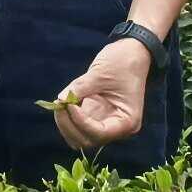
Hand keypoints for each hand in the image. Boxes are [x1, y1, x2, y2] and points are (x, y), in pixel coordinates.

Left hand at [48, 35, 152, 153]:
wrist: (133, 52)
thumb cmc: (122, 62)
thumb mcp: (100, 74)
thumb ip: (80, 88)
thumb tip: (60, 100)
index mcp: (127, 121)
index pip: (99, 134)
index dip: (81, 122)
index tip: (69, 103)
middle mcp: (117, 128)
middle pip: (88, 140)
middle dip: (69, 125)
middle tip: (59, 103)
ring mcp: (106, 123)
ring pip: (81, 136)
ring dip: (67, 123)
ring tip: (60, 102)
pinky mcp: (97, 115)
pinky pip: (79, 125)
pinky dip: (69, 117)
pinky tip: (64, 101)